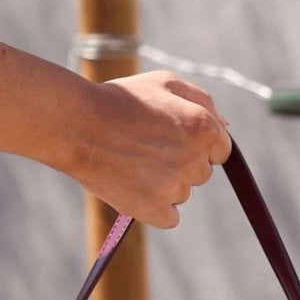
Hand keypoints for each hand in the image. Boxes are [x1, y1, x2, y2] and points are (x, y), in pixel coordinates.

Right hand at [70, 71, 232, 229]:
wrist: (74, 123)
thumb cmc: (118, 99)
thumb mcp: (162, 83)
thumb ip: (202, 101)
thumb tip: (225, 126)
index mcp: (204, 128)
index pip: (220, 149)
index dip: (195, 143)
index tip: (169, 139)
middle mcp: (195, 160)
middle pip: (200, 173)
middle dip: (178, 162)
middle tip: (143, 146)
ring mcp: (175, 187)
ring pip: (181, 193)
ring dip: (163, 183)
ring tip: (130, 162)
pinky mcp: (154, 209)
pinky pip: (169, 217)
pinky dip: (154, 207)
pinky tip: (133, 186)